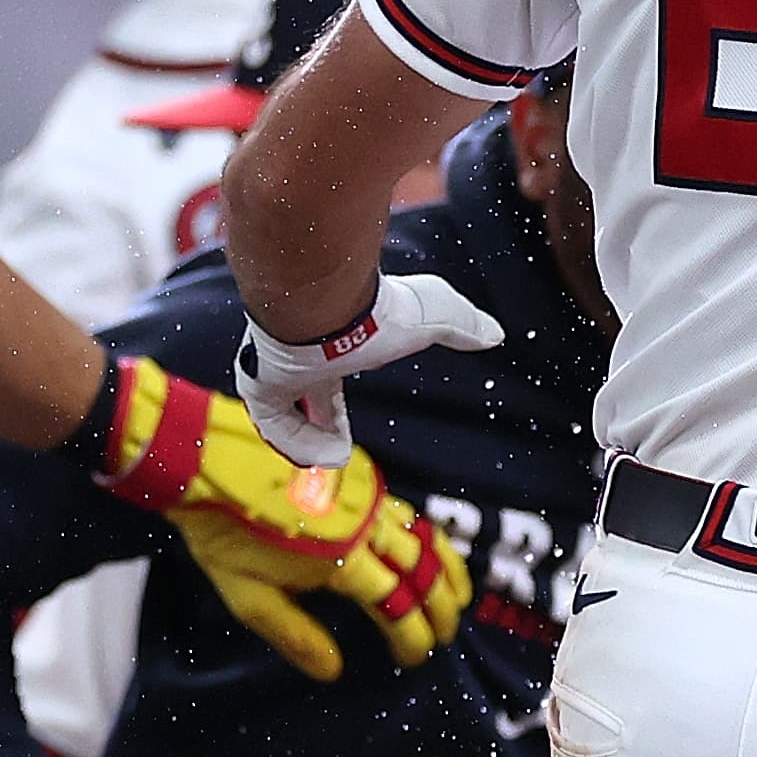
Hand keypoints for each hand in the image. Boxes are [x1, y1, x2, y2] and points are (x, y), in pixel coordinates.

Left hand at [173, 452, 473, 682]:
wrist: (206, 460)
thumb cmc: (221, 533)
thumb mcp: (246, 597)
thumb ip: (294, 634)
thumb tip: (334, 672)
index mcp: (339, 560)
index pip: (396, 607)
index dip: (413, 638)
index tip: (416, 658)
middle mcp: (364, 526)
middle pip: (423, 573)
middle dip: (440, 609)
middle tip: (446, 636)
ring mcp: (367, 496)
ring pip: (425, 537)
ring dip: (446, 571)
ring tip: (459, 597)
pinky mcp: (361, 476)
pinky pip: (408, 512)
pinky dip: (429, 537)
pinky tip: (429, 550)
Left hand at [233, 273, 503, 466]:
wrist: (328, 300)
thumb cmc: (378, 305)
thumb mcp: (434, 314)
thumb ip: (460, 325)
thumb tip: (494, 333)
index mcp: (326, 345)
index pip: (324, 382)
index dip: (332, 413)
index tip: (342, 438)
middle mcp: (294, 359)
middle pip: (298, 399)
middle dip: (315, 425)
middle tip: (332, 451)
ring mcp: (273, 372)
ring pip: (281, 418)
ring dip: (308, 440)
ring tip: (337, 457)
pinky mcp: (261, 387)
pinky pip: (274, 426)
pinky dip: (302, 444)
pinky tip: (333, 454)